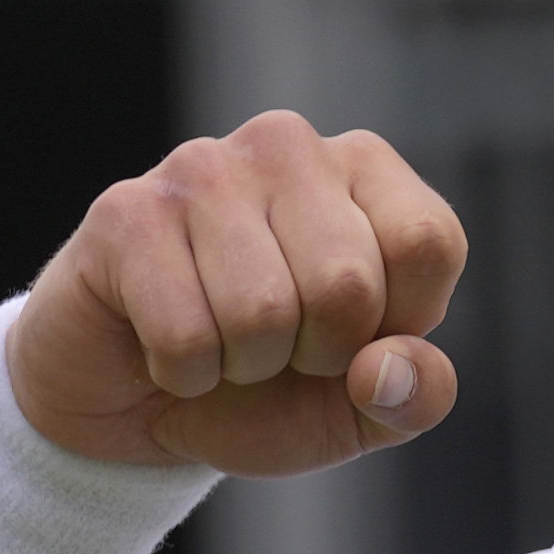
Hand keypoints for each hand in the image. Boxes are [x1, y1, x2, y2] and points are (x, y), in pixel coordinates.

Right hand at [8, 112, 464, 476]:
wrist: (135, 408)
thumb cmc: (265, 388)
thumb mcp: (363, 407)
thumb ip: (416, 393)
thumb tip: (384, 369)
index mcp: (366, 168)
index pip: (428, 242)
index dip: (394, 325)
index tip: (349, 334)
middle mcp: (287, 144)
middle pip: (348, 283)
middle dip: (314, 354)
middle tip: (275, 346)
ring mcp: (201, 168)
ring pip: (264, 312)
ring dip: (244, 365)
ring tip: (221, 341)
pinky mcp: (125, 212)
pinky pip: (186, 334)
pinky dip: (183, 373)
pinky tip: (166, 345)